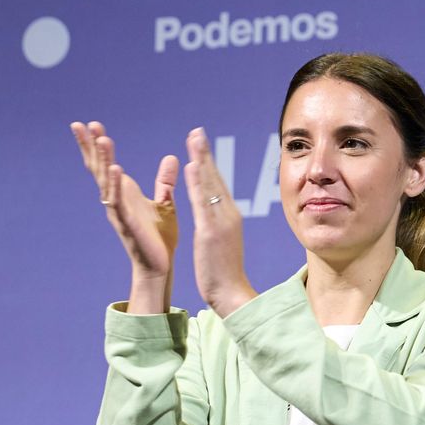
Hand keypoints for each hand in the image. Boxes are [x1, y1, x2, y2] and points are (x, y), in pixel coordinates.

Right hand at [71, 121, 178, 312]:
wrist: (160, 265)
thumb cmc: (159, 237)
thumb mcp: (164, 202)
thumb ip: (164, 181)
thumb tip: (171, 158)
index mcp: (124, 193)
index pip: (106, 164)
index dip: (97, 146)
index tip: (91, 123)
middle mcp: (115, 200)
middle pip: (99, 169)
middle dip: (91, 147)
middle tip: (81, 124)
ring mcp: (118, 212)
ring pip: (106, 182)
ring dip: (104, 160)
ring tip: (102, 139)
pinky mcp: (127, 224)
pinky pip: (118, 202)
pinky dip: (116, 185)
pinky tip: (116, 169)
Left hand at [184, 127, 256, 317]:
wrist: (231, 293)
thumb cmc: (224, 271)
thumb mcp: (220, 241)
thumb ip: (217, 222)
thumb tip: (213, 209)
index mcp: (229, 217)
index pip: (217, 185)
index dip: (208, 162)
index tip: (200, 143)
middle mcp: (228, 215)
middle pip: (215, 178)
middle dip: (205, 153)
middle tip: (197, 131)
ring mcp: (221, 222)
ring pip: (210, 186)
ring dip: (202, 160)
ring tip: (194, 139)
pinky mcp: (210, 232)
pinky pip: (203, 203)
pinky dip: (198, 183)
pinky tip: (192, 166)